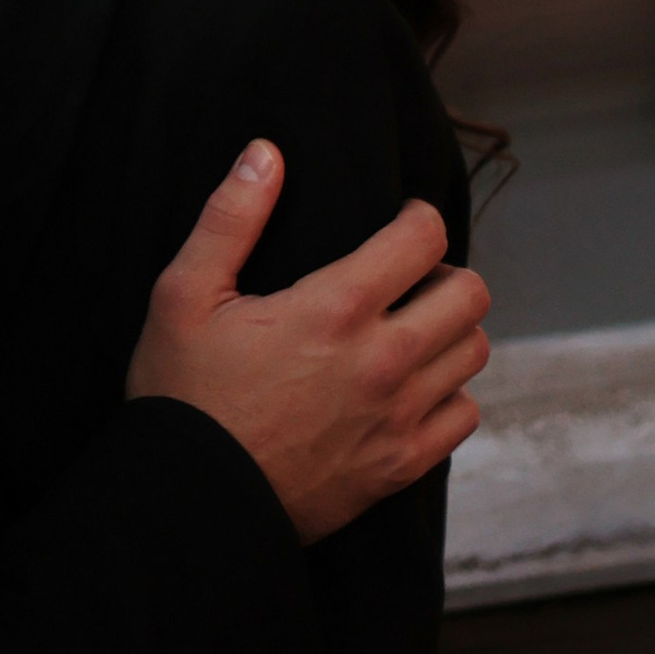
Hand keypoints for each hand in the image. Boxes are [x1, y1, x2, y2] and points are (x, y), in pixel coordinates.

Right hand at [126, 140, 489, 542]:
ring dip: (449, 330)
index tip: (399, 221)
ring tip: (411, 328)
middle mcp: (382, 361)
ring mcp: (398, 418)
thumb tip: (265, 153)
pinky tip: (411, 388)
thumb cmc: (183, 395)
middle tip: (408, 277)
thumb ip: (230, 218)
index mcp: (334, 308)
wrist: (193, 500)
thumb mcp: (183, 294)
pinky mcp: (400, 467)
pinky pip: (463, 416)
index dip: (417, 217)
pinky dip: (448, 394)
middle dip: (444, 271)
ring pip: (471, 353)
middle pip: (469, 294)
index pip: (422, 238)